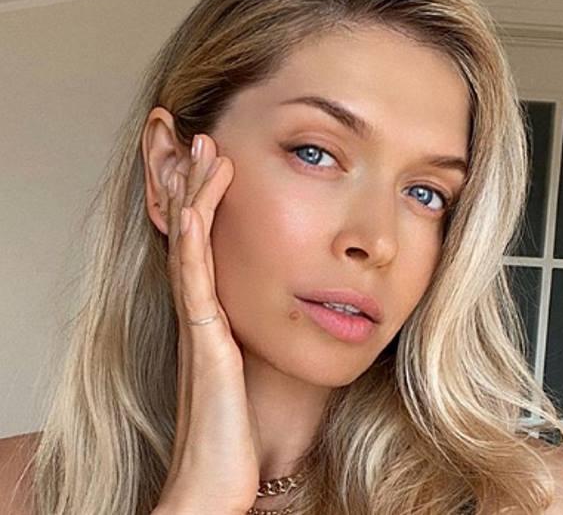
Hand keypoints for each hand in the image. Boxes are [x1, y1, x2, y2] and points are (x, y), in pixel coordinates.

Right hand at [154, 134, 260, 513]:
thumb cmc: (244, 427)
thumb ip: (274, 335)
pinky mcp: (205, 343)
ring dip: (197, 197)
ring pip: (193, 246)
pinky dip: (196, 243)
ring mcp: (200, 324)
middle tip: (205, 139)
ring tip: (204, 152)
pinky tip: (199, 210)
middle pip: (195, 234)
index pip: (212, 244)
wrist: (221, 477)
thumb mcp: (263, 368)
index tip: (223, 162)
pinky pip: (196, 284)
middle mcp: (203, 312)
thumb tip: (315, 313)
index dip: (211, 202)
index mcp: (217, 315)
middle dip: (199, 184)